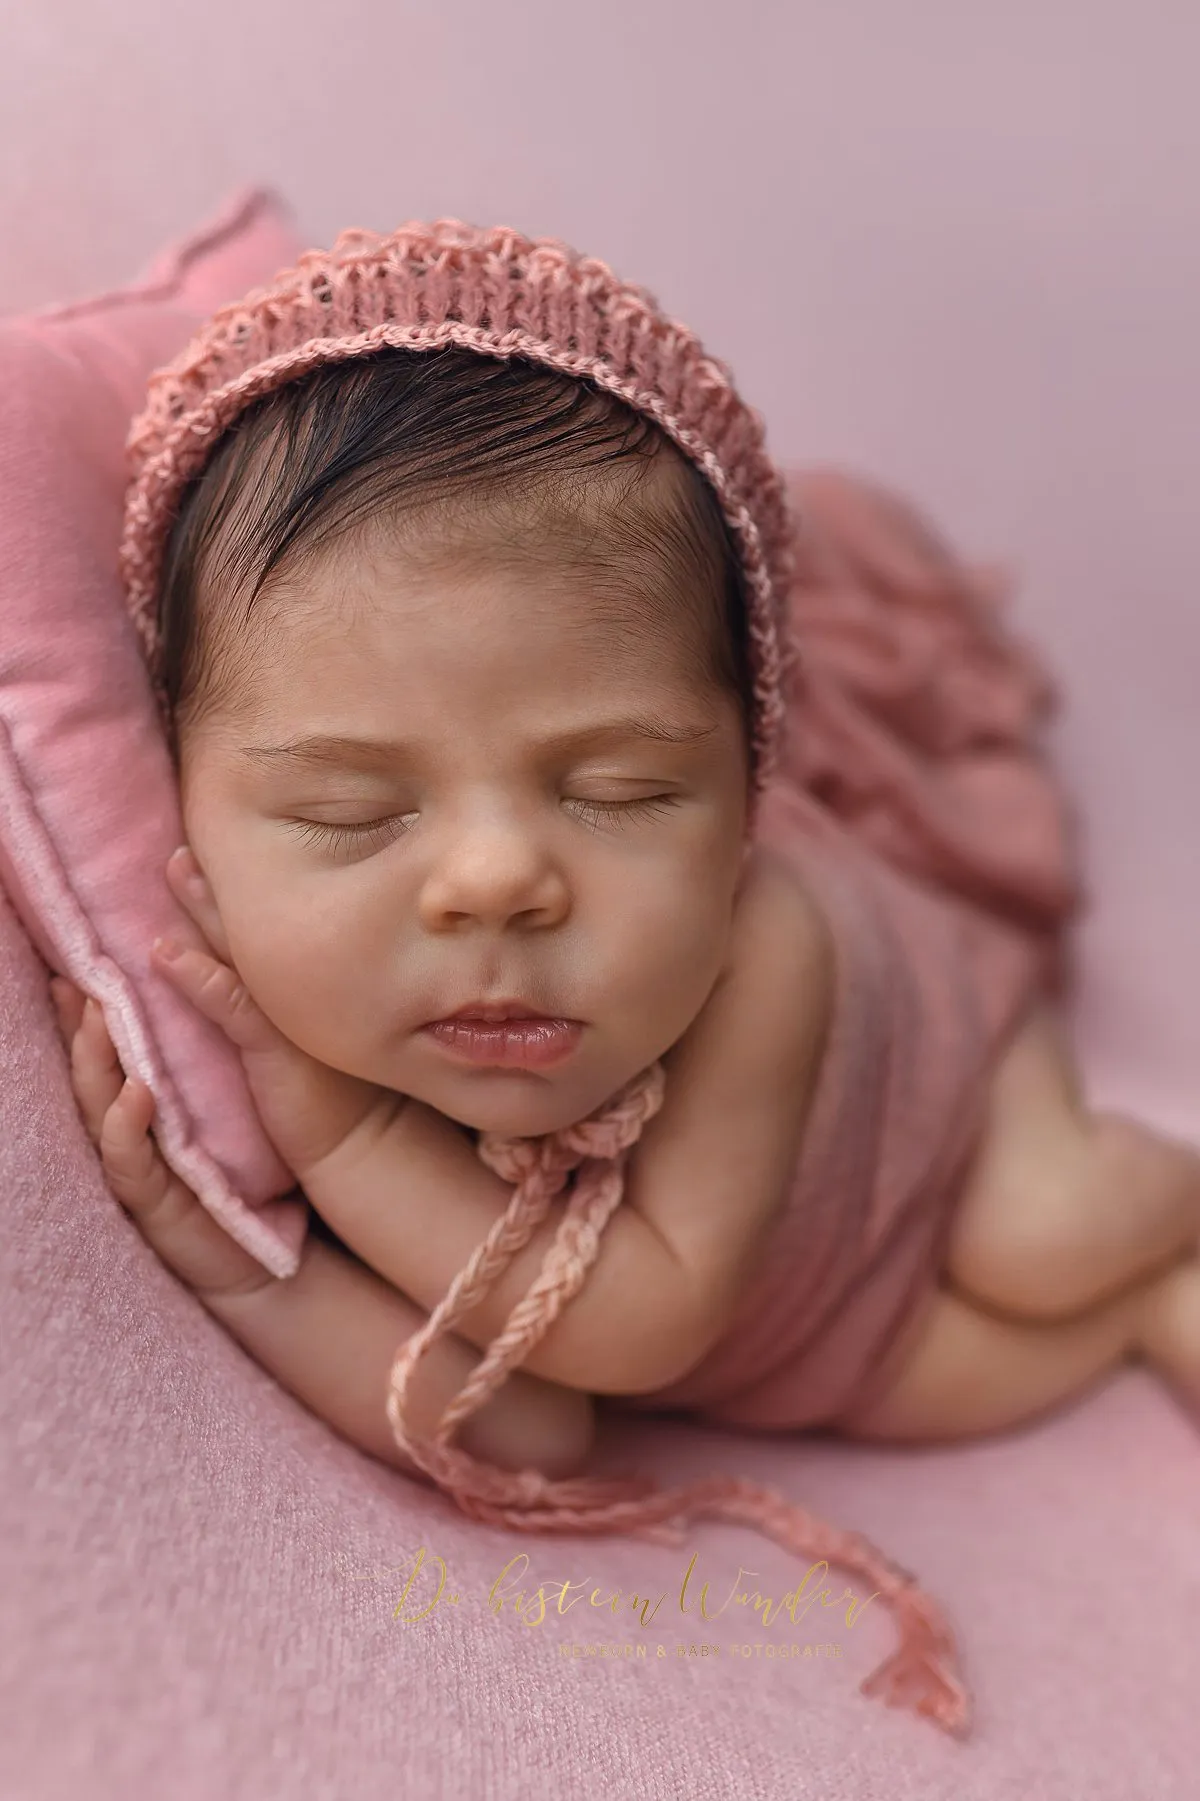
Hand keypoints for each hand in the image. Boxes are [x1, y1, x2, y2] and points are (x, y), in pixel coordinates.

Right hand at [49, 975, 274, 1300]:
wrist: (272, 1249)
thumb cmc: (257, 1163)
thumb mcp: (242, 1089)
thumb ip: (220, 1037)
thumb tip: (206, 979)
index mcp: (152, 1099)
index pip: (114, 1047)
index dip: (89, 1006)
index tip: (78, 959)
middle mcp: (135, 1130)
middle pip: (92, 1071)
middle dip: (77, 1027)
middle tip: (71, 979)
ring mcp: (140, 1167)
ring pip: (100, 1108)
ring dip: (95, 1064)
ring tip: (96, 1018)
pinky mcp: (155, 1203)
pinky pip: (131, 1161)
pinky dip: (128, 1128)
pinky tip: (136, 1094)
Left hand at [149, 847, 397, 1180]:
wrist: (366, 1141)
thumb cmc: (343, 1093)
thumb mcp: (322, 1033)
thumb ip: (306, 992)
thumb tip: (288, 959)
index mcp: (309, 981)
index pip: (272, 923)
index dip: (242, 884)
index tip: (218, 840)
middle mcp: (301, 987)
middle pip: (251, 923)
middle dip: (218, 878)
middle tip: (192, 831)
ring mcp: (288, 1013)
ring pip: (238, 949)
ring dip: (203, 909)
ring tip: (175, 867)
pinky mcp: (274, 1047)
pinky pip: (229, 1003)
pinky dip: (197, 977)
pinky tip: (166, 952)